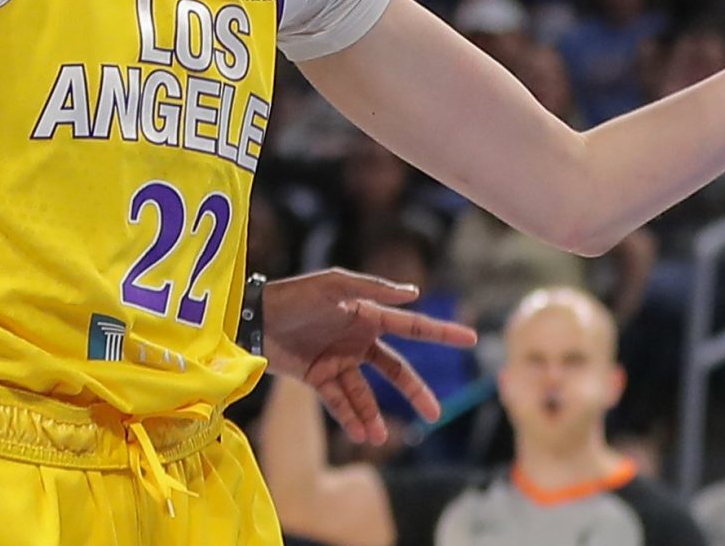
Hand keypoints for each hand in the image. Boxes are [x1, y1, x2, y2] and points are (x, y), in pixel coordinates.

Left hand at [259, 269, 479, 445]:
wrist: (255, 317)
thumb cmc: (295, 295)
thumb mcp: (333, 286)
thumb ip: (372, 289)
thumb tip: (414, 292)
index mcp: (367, 315)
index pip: (411, 327)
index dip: (440, 333)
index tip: (469, 338)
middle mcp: (357, 340)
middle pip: (395, 370)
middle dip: (415, 391)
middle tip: (435, 413)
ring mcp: (338, 361)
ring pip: (365, 394)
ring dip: (372, 416)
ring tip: (377, 437)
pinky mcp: (318, 378)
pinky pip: (340, 402)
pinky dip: (350, 418)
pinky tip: (360, 434)